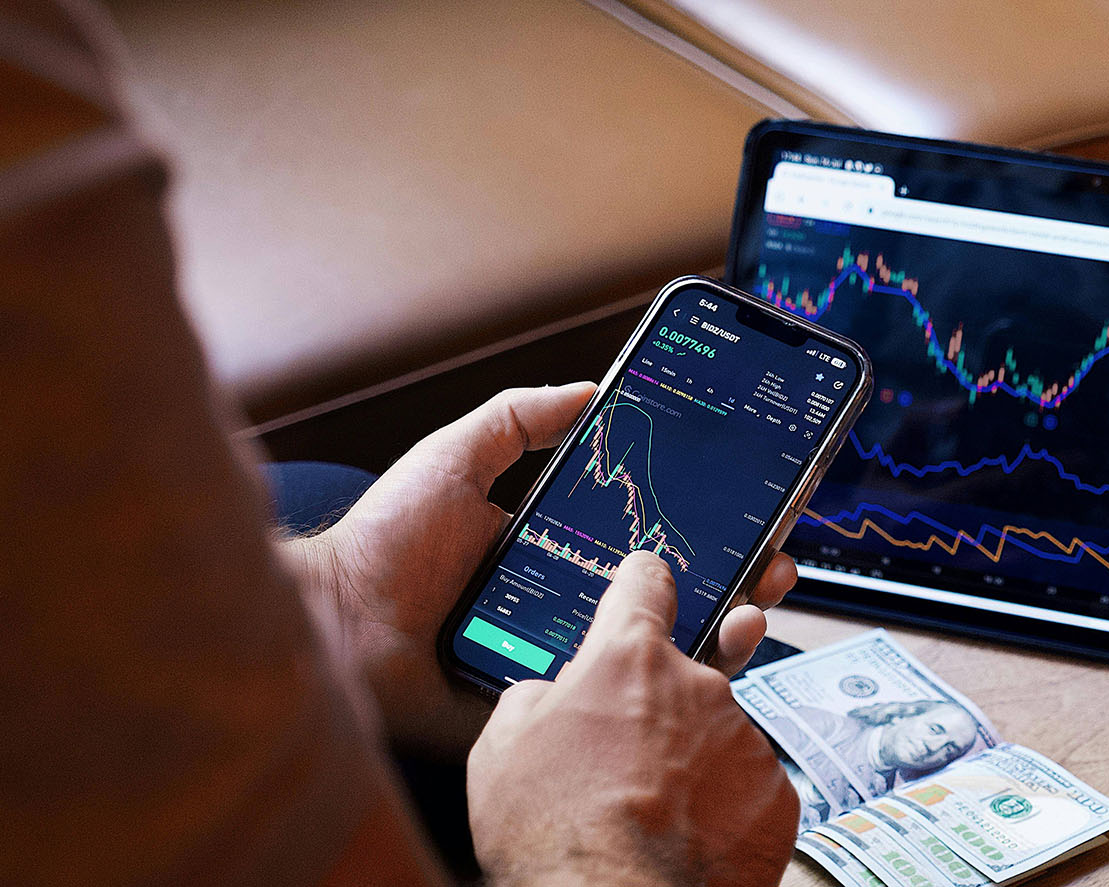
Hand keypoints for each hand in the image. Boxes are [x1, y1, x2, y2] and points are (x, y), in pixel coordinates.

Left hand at [283, 384, 798, 756]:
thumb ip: (517, 419)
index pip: (652, 539)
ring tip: (753, 609)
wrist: (333, 623)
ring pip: (659, 654)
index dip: (708, 527)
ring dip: (720, 632)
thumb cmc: (382, 544)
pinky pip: (613, 705)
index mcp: (560, 553)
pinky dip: (665, 691)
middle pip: (673, 597)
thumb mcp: (455, 457)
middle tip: (774, 564)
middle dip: (737, 581)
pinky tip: (701, 662)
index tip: (754, 510)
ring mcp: (564, 659)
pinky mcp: (547, 708)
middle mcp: (571, 607)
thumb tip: (589, 388)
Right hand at [468, 550, 798, 886]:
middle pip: (684, 675)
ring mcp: (744, 738)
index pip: (646, 585)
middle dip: (660, 708)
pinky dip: (724, 806)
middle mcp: (698, 685)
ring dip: (692, 761)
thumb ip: (536, 695)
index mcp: (629, 658)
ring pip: (717, 735)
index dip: (643, 585)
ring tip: (651, 810)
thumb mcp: (502, 745)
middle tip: (627, 759)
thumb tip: (556, 692)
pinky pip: (748, 785)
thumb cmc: (553, 833)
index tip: (651, 585)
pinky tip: (689, 834)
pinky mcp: (776, 793)